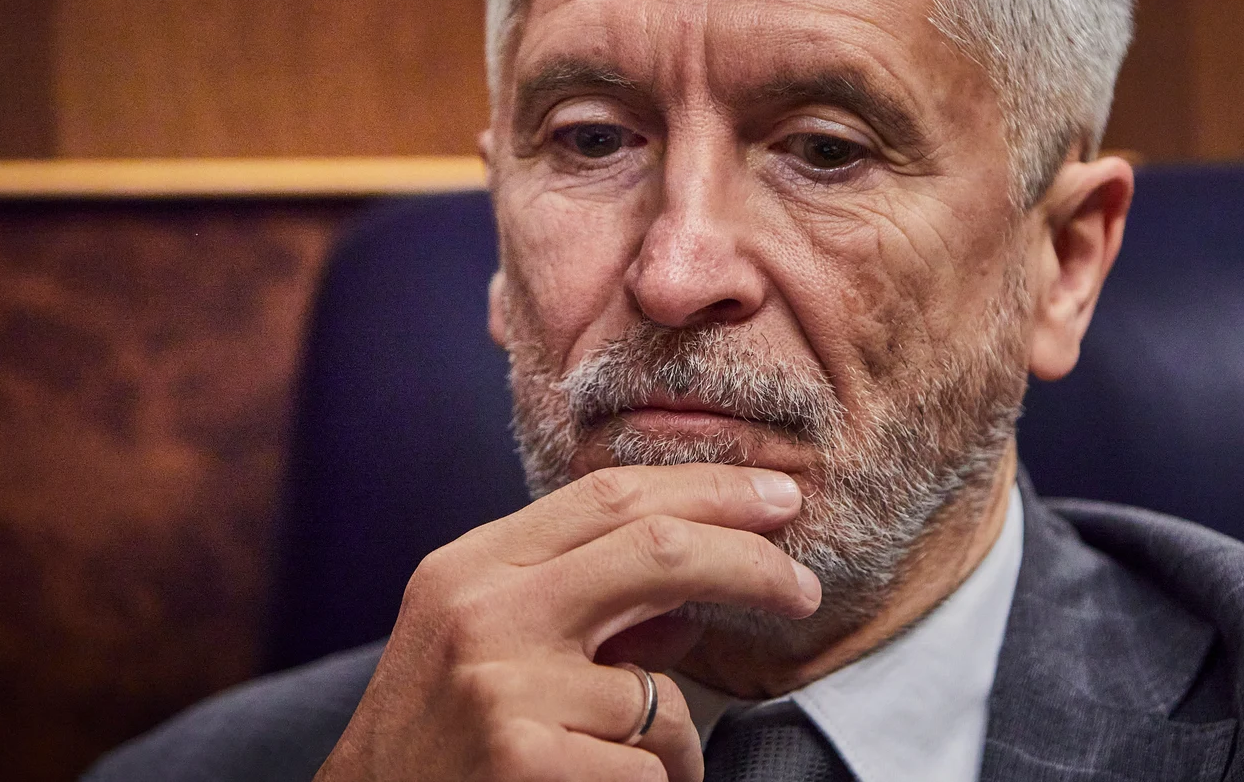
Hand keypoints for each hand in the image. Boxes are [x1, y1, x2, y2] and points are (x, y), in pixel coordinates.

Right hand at [314, 463, 818, 780]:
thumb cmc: (441, 746)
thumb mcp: (492, 651)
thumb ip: (584, 608)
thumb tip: (700, 598)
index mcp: (471, 568)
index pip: (610, 497)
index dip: (708, 490)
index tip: (778, 500)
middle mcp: (481, 614)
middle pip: (656, 551)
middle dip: (749, 565)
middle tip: (802, 590)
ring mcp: (502, 690)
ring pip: (662, 697)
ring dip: (673, 746)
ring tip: (612, 772)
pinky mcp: (526, 762)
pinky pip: (648, 770)